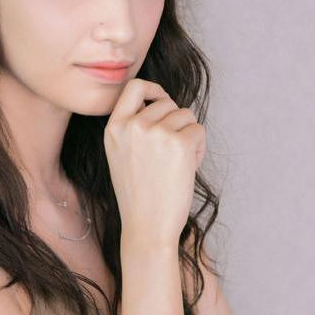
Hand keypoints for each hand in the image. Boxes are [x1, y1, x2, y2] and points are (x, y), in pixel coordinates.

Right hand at [104, 78, 205, 246]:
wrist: (147, 227)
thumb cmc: (138, 194)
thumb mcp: (120, 153)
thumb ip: (132, 126)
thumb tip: (161, 101)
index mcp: (114, 127)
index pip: (134, 87)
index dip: (153, 89)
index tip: (162, 99)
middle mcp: (132, 125)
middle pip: (167, 102)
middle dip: (176, 122)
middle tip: (173, 150)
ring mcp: (155, 132)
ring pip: (186, 115)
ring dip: (189, 135)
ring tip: (179, 162)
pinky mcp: (178, 143)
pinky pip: (198, 130)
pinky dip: (199, 147)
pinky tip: (188, 167)